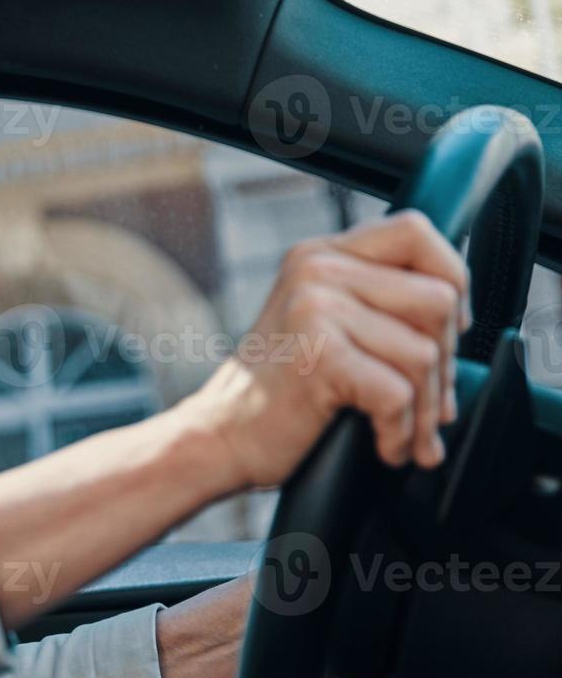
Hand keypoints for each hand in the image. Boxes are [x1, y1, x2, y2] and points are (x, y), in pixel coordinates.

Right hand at [183, 210, 470, 489]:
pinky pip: (398, 393)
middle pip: (437, 297)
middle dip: (446, 362)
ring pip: (423, 352)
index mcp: (320, 253)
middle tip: (433, 405)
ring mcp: (314, 308)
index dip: (452, 277)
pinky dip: (401, 432)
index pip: (416, 232)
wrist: (219, 436)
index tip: (450, 327)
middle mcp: (316, 269)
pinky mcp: (317, 355)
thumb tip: (459, 317)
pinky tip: (385, 445)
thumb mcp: (322, 322)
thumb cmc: (278, 391)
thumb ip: (375, 300)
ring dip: (427, 408)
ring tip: (410, 434)